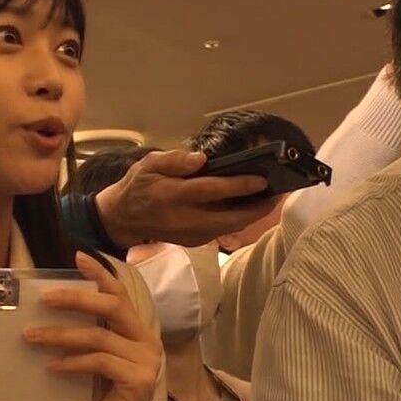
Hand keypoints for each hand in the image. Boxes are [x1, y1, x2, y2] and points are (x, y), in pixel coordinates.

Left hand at [24, 252, 160, 400]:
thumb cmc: (103, 399)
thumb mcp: (95, 361)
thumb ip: (87, 337)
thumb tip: (48, 310)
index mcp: (138, 333)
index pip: (120, 295)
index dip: (100, 274)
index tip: (77, 256)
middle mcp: (148, 342)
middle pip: (111, 307)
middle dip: (75, 298)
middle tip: (43, 299)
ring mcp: (146, 361)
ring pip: (97, 336)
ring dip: (60, 335)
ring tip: (30, 337)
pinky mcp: (138, 380)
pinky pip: (98, 362)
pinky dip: (71, 362)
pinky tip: (51, 367)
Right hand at [93, 150, 270, 247]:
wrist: (122, 219)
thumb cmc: (137, 186)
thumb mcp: (147, 165)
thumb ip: (174, 160)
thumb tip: (201, 158)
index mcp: (171, 196)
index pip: (210, 191)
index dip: (238, 186)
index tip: (262, 178)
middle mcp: (184, 219)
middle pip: (230, 218)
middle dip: (258, 208)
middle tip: (278, 192)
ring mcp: (191, 235)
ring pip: (231, 227)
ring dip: (253, 214)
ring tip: (270, 196)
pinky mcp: (195, 242)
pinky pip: (224, 230)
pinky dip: (240, 218)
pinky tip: (250, 205)